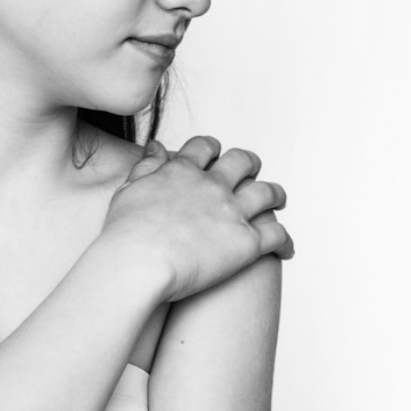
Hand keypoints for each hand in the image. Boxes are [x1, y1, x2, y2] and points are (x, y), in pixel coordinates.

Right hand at [104, 134, 292, 301]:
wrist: (137, 264)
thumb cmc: (124, 234)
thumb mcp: (129, 190)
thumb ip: (146, 167)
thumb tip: (157, 146)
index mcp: (182, 171)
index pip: (205, 147)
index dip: (213, 148)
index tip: (215, 154)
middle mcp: (212, 186)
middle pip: (242, 162)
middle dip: (249, 164)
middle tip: (252, 171)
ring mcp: (232, 212)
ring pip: (267, 194)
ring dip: (276, 195)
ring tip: (279, 201)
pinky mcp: (247, 243)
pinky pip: (277, 236)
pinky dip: (285, 242)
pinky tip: (286, 250)